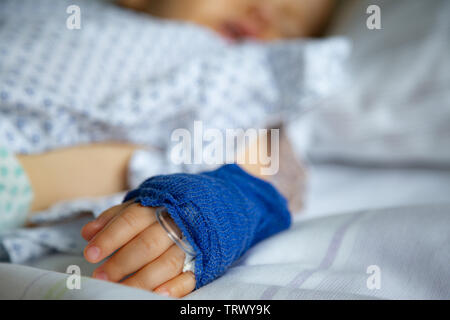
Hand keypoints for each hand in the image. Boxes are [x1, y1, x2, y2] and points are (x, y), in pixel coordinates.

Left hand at [80, 201, 195, 297]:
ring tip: (119, 290)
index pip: (132, 220)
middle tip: (101, 275)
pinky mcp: (202, 262)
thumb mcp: (142, 205)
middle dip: (122, 262)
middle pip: (147, 244)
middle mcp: (176, 225)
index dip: (110, 237)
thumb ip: (115, 218)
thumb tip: (88, 233)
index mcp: (159, 207)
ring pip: (166, 264)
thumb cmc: (167, 211)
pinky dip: (173, 288)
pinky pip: (189, 277)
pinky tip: (156, 295)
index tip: (90, 254)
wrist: (212, 207)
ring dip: (140, 280)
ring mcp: (191, 244)